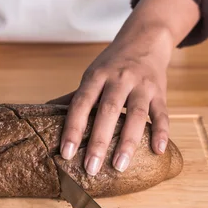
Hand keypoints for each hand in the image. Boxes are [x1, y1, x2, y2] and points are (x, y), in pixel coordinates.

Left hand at [50, 0, 199, 174]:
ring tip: (119, 166)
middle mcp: (119, 79)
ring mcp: (141, 85)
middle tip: (91, 168)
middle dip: (99, 141)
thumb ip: (75, 96)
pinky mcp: (160, 92)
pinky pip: (162, 114)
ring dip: (128, 142)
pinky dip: (161, 132)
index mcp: (97, 76)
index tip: (66, 153)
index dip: (72, 128)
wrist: (145, 40)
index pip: (81, 104)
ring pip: (136, 115)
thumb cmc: (113, 63)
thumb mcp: (92, 74)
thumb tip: (44, 110)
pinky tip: (157, 151)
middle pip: (108, 111)